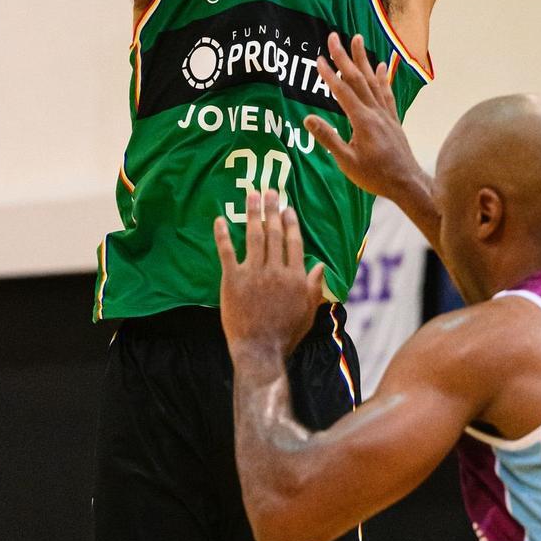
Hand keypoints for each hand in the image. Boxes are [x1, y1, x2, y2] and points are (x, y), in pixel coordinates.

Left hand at [216, 190, 324, 358]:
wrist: (260, 351)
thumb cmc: (287, 333)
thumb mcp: (309, 310)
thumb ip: (315, 286)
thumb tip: (322, 264)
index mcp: (295, 276)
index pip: (294, 242)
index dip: (290, 222)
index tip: (287, 207)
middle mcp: (275, 270)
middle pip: (274, 233)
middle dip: (272, 209)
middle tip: (269, 190)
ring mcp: (253, 273)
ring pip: (253, 236)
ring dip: (252, 213)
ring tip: (250, 195)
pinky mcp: (232, 280)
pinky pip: (226, 252)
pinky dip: (221, 234)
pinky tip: (218, 219)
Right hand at [305, 33, 421, 198]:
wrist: (406, 183)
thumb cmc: (375, 176)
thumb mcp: (346, 162)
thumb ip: (328, 138)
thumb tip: (308, 118)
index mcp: (362, 121)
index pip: (342, 92)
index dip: (329, 75)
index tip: (319, 58)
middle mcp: (375, 112)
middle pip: (357, 79)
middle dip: (344, 56)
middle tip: (334, 36)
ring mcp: (386, 114)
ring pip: (373, 81)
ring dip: (363, 59)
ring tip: (357, 38)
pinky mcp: (393, 120)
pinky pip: (387, 93)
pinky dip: (383, 78)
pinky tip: (382, 66)